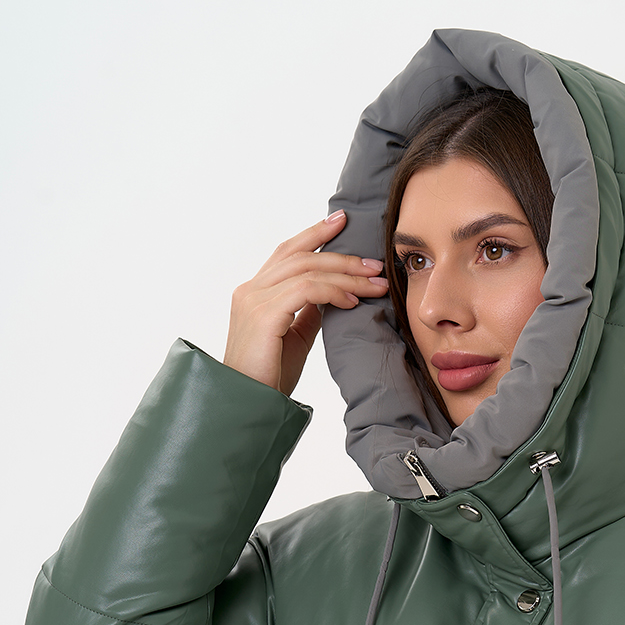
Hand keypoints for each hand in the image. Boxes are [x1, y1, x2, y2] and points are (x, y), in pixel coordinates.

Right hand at [222, 209, 388, 395]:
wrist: (249, 403)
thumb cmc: (270, 375)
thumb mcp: (294, 337)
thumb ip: (307, 311)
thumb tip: (330, 294)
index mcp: (255, 292)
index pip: (287, 252)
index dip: (314, 234)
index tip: (342, 220)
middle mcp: (250, 290)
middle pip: (301, 256)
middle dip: (342, 256)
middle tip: (375, 265)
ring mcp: (254, 300)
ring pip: (307, 270)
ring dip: (346, 275)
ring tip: (374, 284)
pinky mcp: (264, 315)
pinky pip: (306, 290)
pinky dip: (333, 292)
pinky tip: (352, 302)